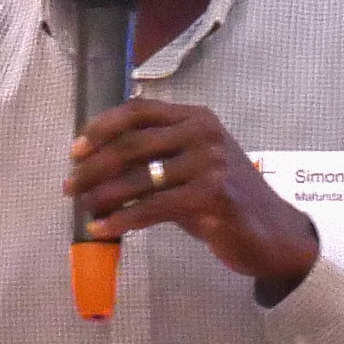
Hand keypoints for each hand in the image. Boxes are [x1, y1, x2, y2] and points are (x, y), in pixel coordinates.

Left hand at [63, 100, 319, 301]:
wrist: (273, 234)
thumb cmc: (224, 201)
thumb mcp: (191, 167)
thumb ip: (155, 158)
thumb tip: (96, 164)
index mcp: (197, 118)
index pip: (139, 110)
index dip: (102, 127)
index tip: (76, 151)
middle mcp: (204, 134)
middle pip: (133, 144)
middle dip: (94, 167)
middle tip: (70, 186)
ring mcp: (210, 163)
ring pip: (139, 177)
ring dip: (102, 194)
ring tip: (82, 207)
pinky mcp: (211, 196)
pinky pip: (152, 207)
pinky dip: (121, 219)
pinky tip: (102, 229)